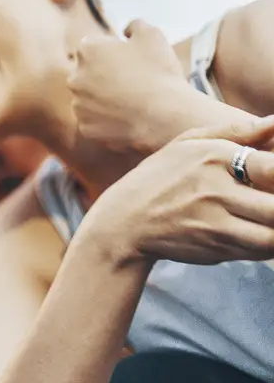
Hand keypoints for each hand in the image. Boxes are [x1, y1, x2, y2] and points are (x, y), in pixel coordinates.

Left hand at [69, 20, 191, 153]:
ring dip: (105, 99)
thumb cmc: (159, 72)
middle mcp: (74, 77)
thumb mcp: (153, 35)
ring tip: (132, 102)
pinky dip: (108, 121)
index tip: (132, 61)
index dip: (115, 53)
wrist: (165, 115)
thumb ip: (135, 26)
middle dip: (106, 76)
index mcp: (87, 50)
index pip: (95, 47)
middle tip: (133, 83)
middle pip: (89, 73)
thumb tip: (127, 29)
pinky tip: (128, 119)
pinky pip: (95, 122)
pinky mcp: (85, 128)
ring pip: (90, 99)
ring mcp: (78, 105)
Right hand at [82, 115, 273, 265]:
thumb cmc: (160, 177)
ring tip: (267, 216)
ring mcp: (215, 225)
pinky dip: (267, 243)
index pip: (272, 168)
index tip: (272, 178)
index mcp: (212, 158)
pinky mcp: (216, 250)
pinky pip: (259, 250)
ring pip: (272, 236)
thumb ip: (237, 132)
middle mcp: (214, 192)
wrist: (124, 223)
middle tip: (270, 199)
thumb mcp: (188, 143)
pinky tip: (259, 230)